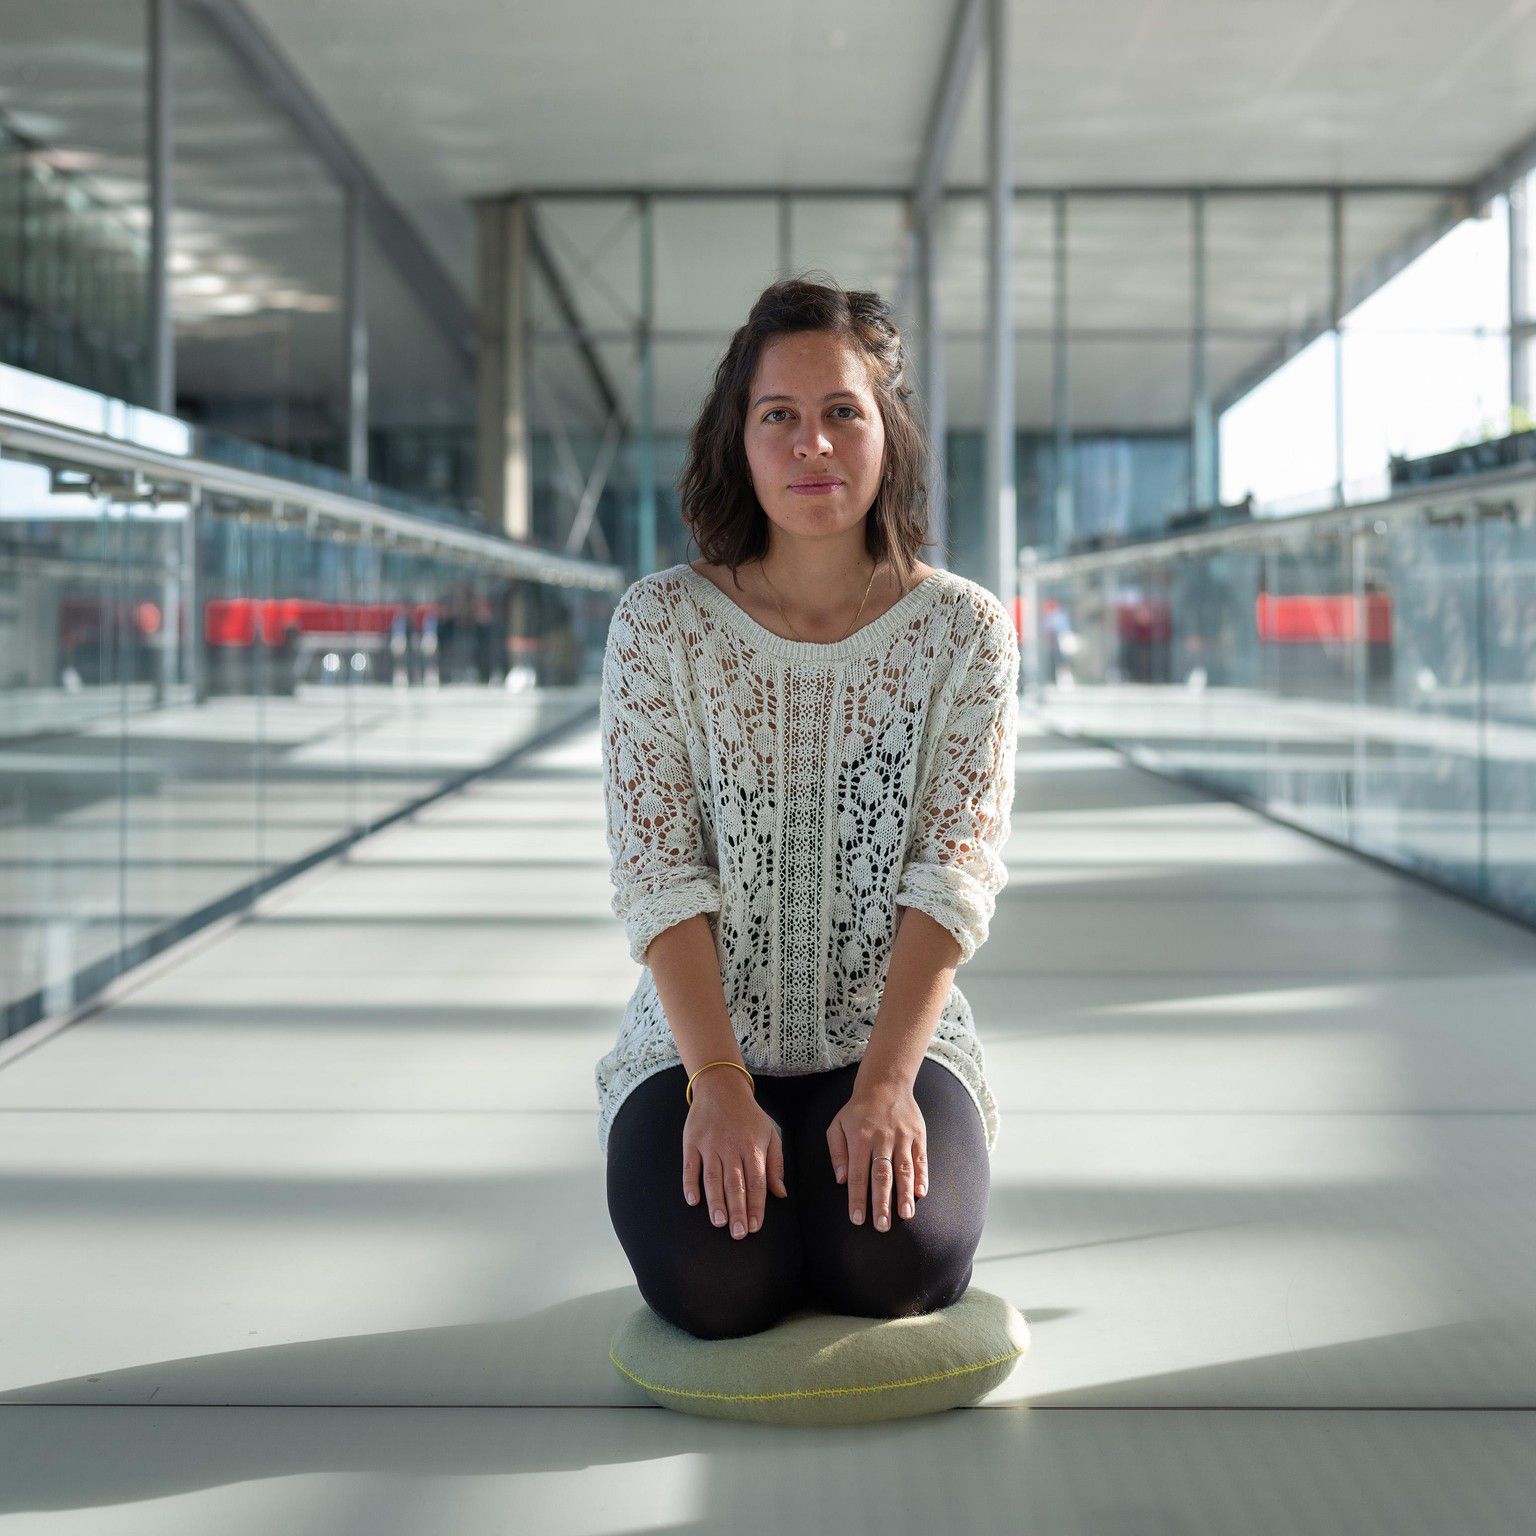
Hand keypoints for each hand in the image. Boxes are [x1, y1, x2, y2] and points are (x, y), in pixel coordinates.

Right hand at [682, 1070, 787, 1239]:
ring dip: (716, 1201)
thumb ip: (775, 1164)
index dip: (757, 1205)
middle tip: (738, 1233)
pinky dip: (690, 1183)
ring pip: (713, 1178)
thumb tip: (780, 1194)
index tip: (755, 1227)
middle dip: (738, 1210)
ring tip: (720, 1222)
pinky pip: (690, 1166)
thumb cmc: (749, 1116)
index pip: (756, 1182)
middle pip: (735, 1183)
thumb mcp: (771, 1133)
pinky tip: (693, 1200)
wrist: (721, 1087)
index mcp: (753, 1146)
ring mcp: (709, 1144)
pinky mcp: (691, 1141)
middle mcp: (731, 1146)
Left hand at [826, 1076, 927, 1230]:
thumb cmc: (857, 1110)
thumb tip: (841, 1179)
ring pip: (904, 1169)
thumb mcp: (837, 1125)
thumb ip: (837, 1152)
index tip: (857, 1220)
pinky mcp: (918, 1135)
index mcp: (859, 1138)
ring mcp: (902, 1137)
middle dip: (882, 1202)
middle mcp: (881, 1139)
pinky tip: (921, 1193)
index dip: (857, 1198)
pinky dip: (922, 1176)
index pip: (857, 1174)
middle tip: (882, 1226)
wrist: (885, 1084)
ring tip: (906, 1215)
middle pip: (882, 1175)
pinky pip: (921, 1158)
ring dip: (904, 1194)